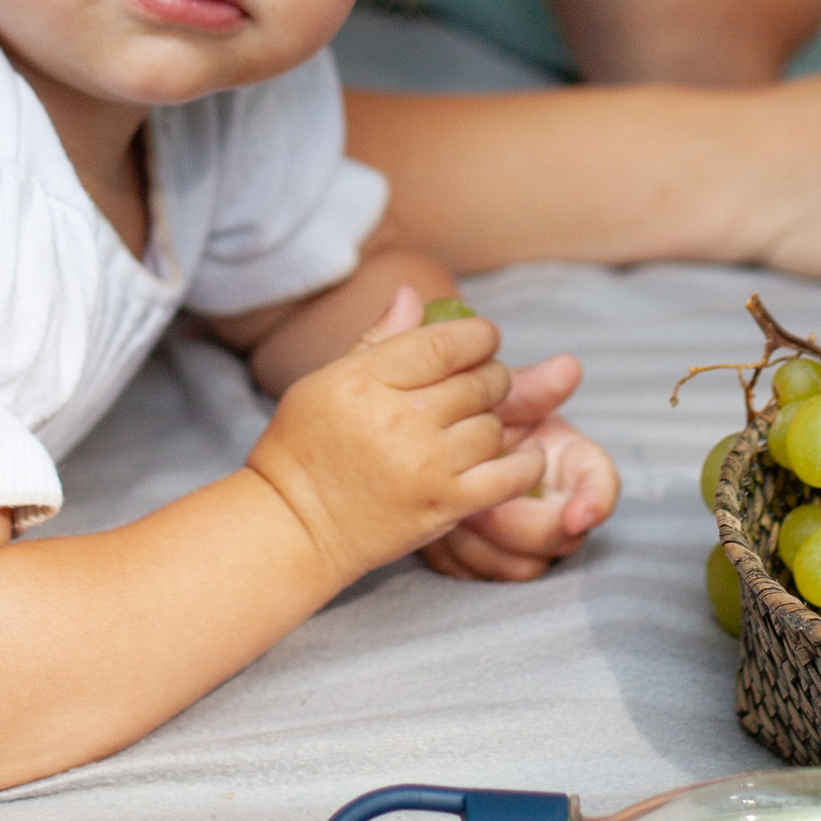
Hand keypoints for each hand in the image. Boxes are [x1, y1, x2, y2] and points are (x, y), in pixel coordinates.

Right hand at [247, 290, 549, 588]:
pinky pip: (507, 477)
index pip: (446, 342)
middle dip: (490, 376)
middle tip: (483, 382)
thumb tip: (412, 293)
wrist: (294, 527)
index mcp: (368, 380)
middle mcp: (401, 419)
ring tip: (476, 422)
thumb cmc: (303, 448)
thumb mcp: (325, 381)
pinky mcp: (444, 506)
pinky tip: (526, 453)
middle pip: (477, 382)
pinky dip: (525, 463)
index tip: (483, 338)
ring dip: (493, 420)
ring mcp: (426, 465)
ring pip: (492, 425)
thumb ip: (377, 338)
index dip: (478, 335)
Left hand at [422, 352, 619, 581]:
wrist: (432, 444)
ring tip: (449, 515)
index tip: (577, 516)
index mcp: (571, 463)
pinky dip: (460, 559)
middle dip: (517, 525)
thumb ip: (531, 387)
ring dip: (483, 544)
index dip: (596, 502)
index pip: (602, 485)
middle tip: (476, 508)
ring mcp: (528, 542)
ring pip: (523, 566)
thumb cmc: (476, 413)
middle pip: (561, 537)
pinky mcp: (492, 565)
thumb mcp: (498, 399)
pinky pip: (483, 578)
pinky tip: (436, 532)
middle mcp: (561, 508)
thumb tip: (570, 366)